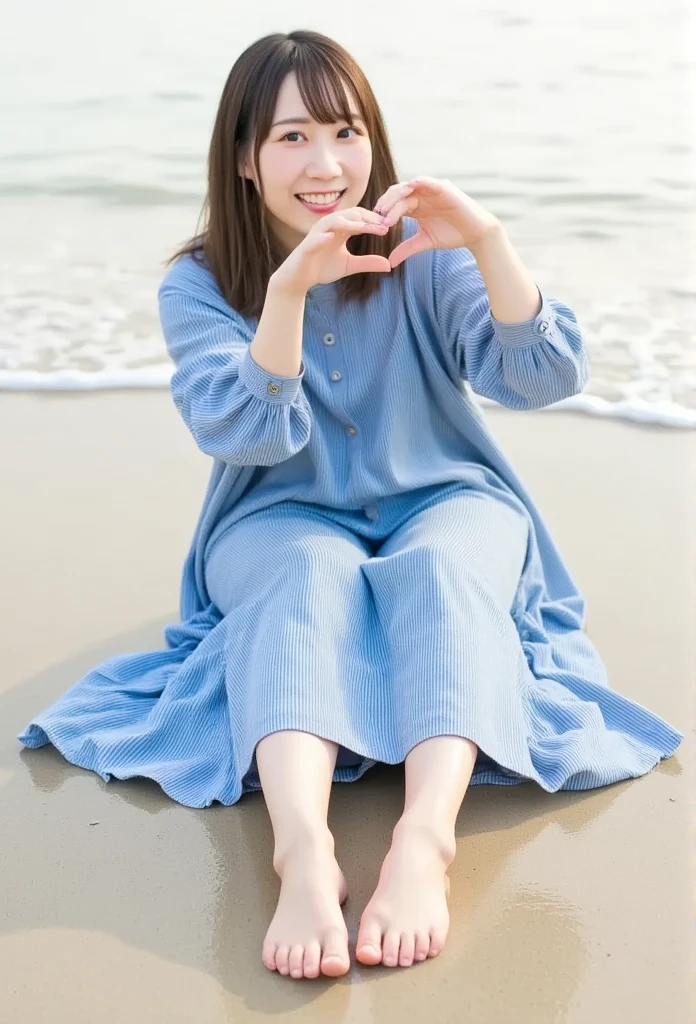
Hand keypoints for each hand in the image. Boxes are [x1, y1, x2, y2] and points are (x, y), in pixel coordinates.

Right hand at [272, 207, 391, 294]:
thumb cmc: (322, 268)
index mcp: (340, 229)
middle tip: (383, 224)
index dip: (374, 221)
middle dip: (367, 218)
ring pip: (334, 222)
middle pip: (350, 215)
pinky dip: (322, 237)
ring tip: (365, 228)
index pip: (359, 218)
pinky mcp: (306, 246)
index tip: (389, 226)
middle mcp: (329, 227)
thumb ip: (368, 263)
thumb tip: (389, 265)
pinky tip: (331, 238)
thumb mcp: (350, 266)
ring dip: (350, 223)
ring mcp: (317, 235)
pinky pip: (315, 238)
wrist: (299, 278)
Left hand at [373, 177, 500, 267]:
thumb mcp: (424, 242)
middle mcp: (421, 195)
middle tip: (378, 215)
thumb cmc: (451, 235)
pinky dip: (419, 182)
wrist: (475, 233)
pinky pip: (428, 181)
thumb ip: (406, 248)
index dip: (384, 213)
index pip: (394, 205)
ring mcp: (431, 190)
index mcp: (414, 207)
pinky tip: (410, 187)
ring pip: (409, 187)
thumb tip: (389, 263)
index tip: (375, 225)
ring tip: (388, 207)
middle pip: (398, 194)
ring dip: (397, 195)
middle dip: (387, 203)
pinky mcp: (443, 187)